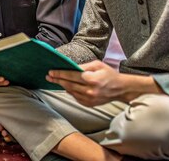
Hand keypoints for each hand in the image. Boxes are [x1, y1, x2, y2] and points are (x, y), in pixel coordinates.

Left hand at [46, 60, 160, 106]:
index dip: (60, 73)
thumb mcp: (98, 65)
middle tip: (48, 76)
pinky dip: (70, 92)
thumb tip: (70, 67)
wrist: (121, 89)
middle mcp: (90, 90)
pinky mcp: (89, 104)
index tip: (51, 71)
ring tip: (55, 80)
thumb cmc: (109, 74)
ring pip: (71, 92)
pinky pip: (76, 97)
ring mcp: (89, 99)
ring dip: (62, 86)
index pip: (72, 75)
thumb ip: (84, 66)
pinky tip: (66, 87)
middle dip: (57, 80)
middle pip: (69, 84)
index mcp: (92, 79)